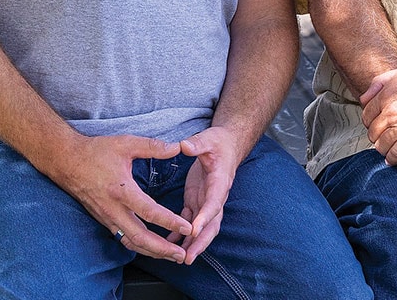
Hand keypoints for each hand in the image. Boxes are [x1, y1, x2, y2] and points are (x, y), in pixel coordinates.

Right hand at [58, 134, 192, 262]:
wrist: (66, 162)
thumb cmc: (96, 151)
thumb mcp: (126, 143)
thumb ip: (152, 147)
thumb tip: (177, 147)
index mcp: (121, 190)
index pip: (149, 212)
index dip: (170, 222)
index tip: (188, 227)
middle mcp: (114, 209)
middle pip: (140, 238)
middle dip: (162, 249)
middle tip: (182, 255)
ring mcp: (108, 218)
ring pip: (131, 242)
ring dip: (153, 252)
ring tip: (172, 256)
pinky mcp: (104, 220)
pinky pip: (124, 239)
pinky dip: (140, 246)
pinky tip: (153, 248)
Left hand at [175, 126, 243, 263]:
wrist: (226, 145)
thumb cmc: (219, 142)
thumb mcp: (208, 138)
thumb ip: (197, 143)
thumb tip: (184, 146)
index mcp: (220, 183)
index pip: (214, 203)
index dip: (205, 217)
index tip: (194, 229)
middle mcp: (215, 197)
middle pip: (211, 224)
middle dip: (200, 242)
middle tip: (188, 257)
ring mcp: (205, 201)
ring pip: (201, 228)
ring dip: (192, 243)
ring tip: (179, 258)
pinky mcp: (196, 201)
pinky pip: (189, 222)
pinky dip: (181, 234)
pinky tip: (170, 244)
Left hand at [360, 62, 396, 164]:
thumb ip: (378, 83)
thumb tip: (364, 98)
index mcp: (385, 95)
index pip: (366, 115)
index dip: (369, 123)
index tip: (373, 126)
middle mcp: (392, 111)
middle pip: (373, 132)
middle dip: (374, 136)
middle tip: (379, 139)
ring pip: (383, 144)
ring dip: (382, 149)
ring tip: (385, 150)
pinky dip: (393, 157)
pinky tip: (393, 158)